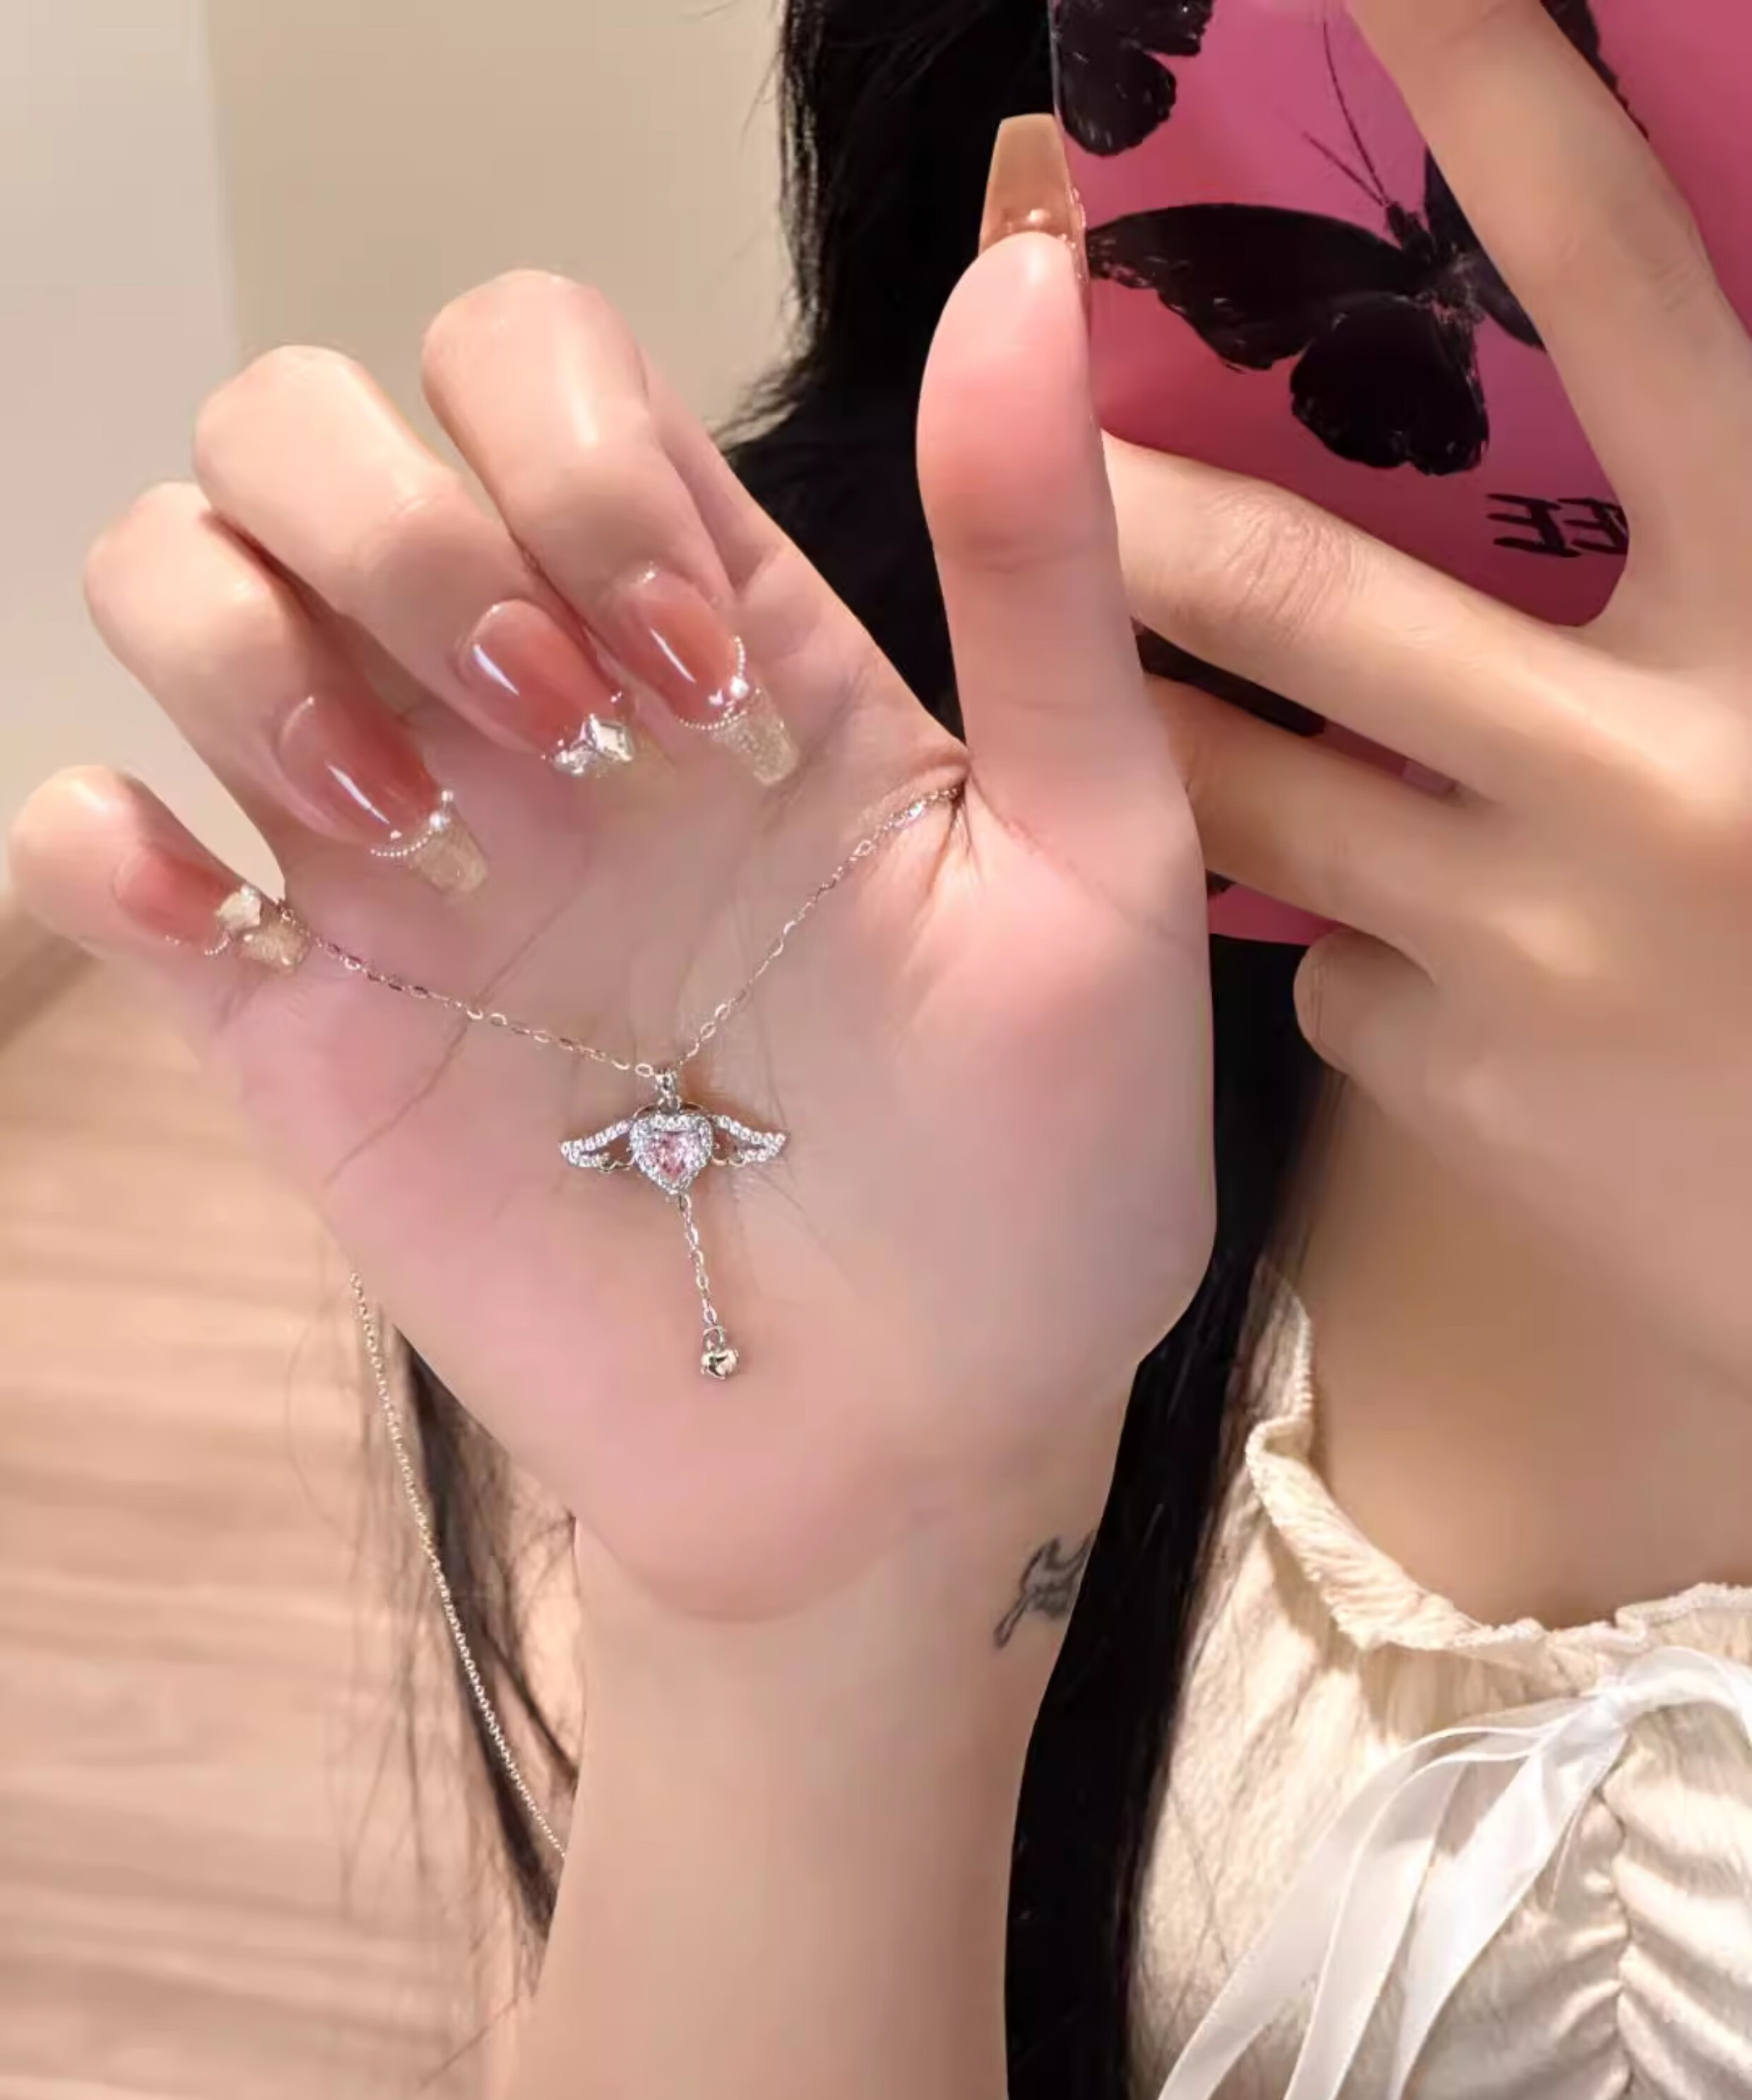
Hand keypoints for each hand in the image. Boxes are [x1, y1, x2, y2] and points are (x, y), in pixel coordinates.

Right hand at [9, 240, 1211, 1629]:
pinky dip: (97, 845)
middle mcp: (529, 716)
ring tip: (416, 835)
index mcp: (710, 640)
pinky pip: (96, 862)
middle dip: (390, 527)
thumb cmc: (1047, 1162)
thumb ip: (1036, 566)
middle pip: (302, 432)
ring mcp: (400, 869)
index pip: (525, 365)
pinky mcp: (303, 1036)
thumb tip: (1026, 267)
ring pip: (172, 589)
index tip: (690, 684)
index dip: (562, 450)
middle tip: (558, 746)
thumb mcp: (1098, 852)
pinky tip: (214, 903)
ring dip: (245, 647)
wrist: (932, 1429)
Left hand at [1109, 0, 1751, 1387]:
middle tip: (1037, 416)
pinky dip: (1334, 920)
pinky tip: (1419, 937)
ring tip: (1148, 679)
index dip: (1506, 112)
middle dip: (1142, 503)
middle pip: (1308, 582)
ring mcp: (1534, 937)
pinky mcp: (1454, 1074)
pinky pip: (1321, 952)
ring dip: (1183, 719)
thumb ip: (1722, 515)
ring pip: (1246, 785)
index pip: (1633, 301)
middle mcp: (1655, 762)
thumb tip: (1633, 377)